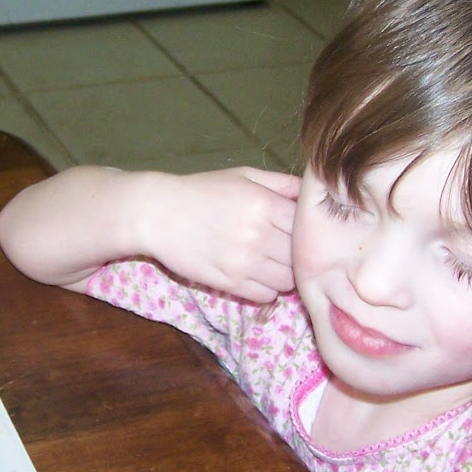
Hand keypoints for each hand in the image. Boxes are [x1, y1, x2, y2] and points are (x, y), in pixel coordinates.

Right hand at [147, 168, 298, 302]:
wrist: (158, 213)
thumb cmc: (202, 191)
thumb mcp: (243, 176)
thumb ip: (281, 183)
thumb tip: (312, 194)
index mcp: (264, 203)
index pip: (306, 227)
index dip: (305, 230)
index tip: (295, 230)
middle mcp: (258, 234)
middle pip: (300, 256)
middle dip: (296, 254)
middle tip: (284, 248)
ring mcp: (243, 262)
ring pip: (287, 281)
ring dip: (283, 274)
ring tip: (270, 262)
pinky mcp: (229, 283)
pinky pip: (266, 296)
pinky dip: (266, 288)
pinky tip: (255, 274)